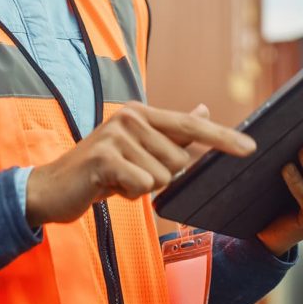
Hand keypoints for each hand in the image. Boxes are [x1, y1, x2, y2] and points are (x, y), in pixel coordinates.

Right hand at [25, 101, 255, 226]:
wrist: (52, 187)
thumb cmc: (100, 170)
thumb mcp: (137, 148)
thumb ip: (171, 131)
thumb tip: (204, 108)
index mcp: (142, 113)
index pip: (191, 125)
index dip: (222, 137)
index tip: (250, 148)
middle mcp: (131, 117)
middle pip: (179, 160)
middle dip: (161, 177)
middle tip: (130, 174)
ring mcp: (116, 135)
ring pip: (163, 176)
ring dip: (142, 187)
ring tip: (117, 180)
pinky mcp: (105, 157)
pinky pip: (143, 185)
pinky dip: (129, 194)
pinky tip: (108, 188)